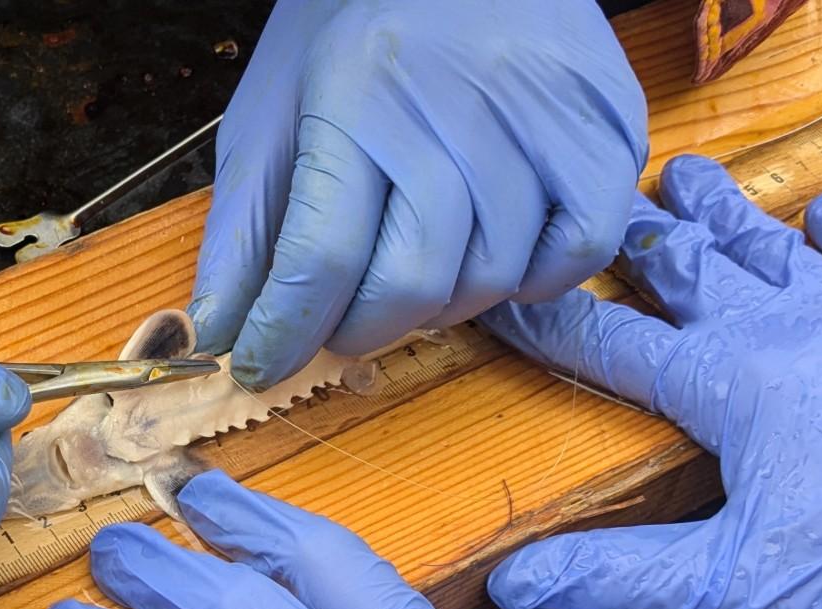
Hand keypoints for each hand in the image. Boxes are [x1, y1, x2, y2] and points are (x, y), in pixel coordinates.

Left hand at [189, 0, 646, 388]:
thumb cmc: (347, 25)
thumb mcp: (270, 112)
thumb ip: (244, 228)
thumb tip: (216, 331)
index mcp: (356, 96)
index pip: (322, 257)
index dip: (285, 333)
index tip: (261, 363)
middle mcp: (454, 103)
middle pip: (414, 279)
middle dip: (363, 330)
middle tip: (341, 323)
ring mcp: (541, 112)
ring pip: (496, 275)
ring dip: (443, 306)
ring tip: (411, 272)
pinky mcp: (604, 119)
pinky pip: (582, 247)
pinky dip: (535, 278)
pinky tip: (494, 251)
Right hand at [481, 156, 821, 608]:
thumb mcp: (738, 589)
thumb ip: (622, 575)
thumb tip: (514, 582)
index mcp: (729, 385)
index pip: (607, 346)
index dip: (544, 323)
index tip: (495, 298)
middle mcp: (788, 327)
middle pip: (688, 270)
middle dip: (635, 242)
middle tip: (598, 216)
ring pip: (770, 243)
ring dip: (720, 212)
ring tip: (681, 178)